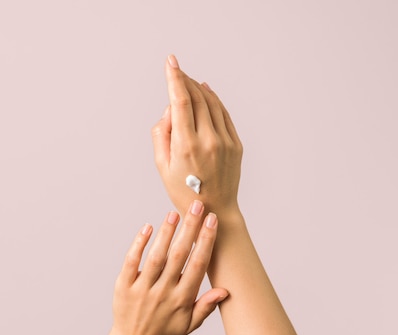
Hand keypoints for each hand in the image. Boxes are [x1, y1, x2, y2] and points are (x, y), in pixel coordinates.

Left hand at [109, 200, 228, 334]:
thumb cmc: (165, 331)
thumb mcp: (189, 324)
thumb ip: (206, 306)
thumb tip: (225, 290)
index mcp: (182, 299)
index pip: (197, 265)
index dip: (206, 241)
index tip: (212, 221)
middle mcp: (163, 292)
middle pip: (179, 255)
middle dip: (189, 228)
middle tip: (196, 206)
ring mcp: (142, 288)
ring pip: (156, 256)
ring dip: (166, 233)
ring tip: (174, 212)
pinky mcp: (124, 286)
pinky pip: (131, 261)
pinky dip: (138, 244)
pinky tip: (147, 227)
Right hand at [151, 55, 242, 217]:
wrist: (215, 210)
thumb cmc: (183, 191)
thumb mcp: (161, 166)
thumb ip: (161, 134)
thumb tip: (169, 109)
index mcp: (186, 146)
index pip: (180, 101)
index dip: (174, 78)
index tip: (170, 62)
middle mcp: (208, 140)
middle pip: (196, 97)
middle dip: (184, 80)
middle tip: (176, 70)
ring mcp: (225, 141)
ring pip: (212, 103)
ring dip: (198, 88)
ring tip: (188, 80)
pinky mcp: (236, 144)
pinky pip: (224, 114)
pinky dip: (214, 100)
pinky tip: (206, 92)